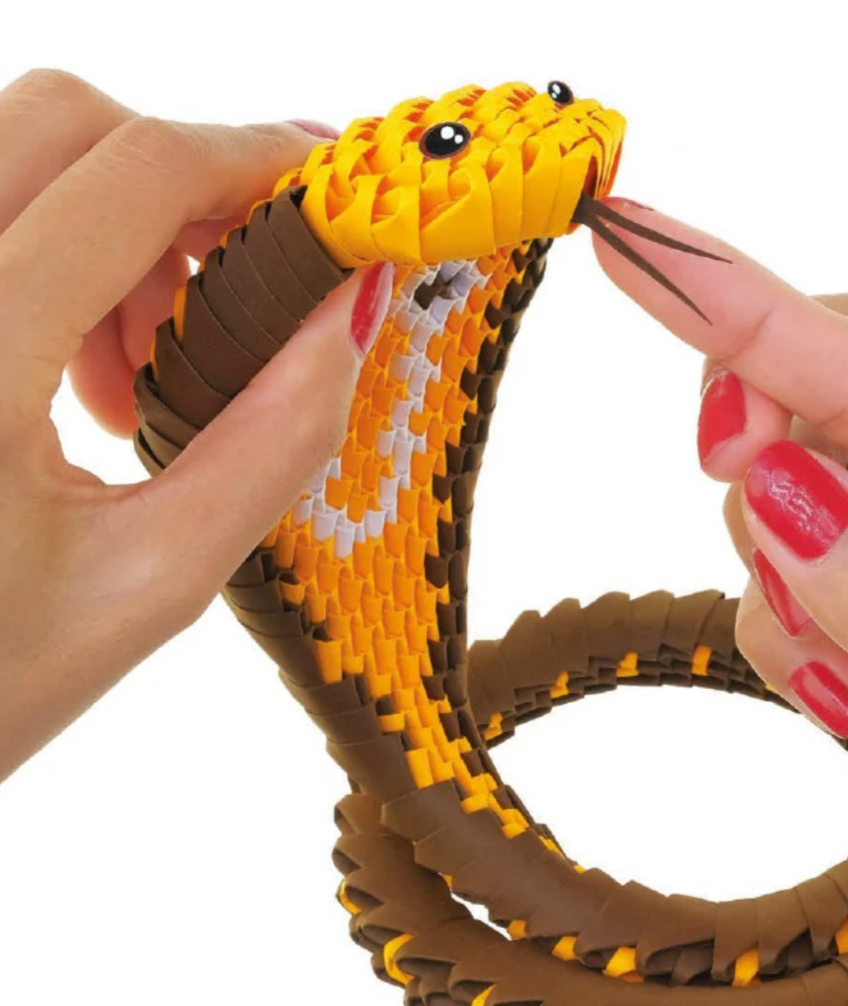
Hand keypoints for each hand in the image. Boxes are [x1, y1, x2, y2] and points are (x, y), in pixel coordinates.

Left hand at [0, 71, 377, 781]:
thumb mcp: (159, 579)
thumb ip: (275, 439)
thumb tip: (354, 312)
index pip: (136, 176)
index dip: (258, 160)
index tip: (334, 198)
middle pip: (66, 123)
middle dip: (192, 175)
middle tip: (262, 270)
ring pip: (23, 160)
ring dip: (130, 227)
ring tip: (166, 360)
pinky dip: (72, 259)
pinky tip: (96, 372)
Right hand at [592, 198, 847, 1005]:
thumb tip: (782, 480)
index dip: (749, 308)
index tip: (643, 249)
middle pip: (840, 380)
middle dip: (755, 404)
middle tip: (722, 471)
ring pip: (796, 481)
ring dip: (772, 544)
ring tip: (839, 665)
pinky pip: (782, 577)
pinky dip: (777, 618)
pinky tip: (840, 698)